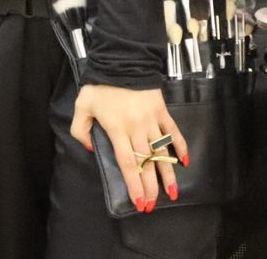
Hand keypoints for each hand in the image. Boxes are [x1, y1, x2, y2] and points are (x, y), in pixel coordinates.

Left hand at [71, 83, 187, 211]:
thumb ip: (80, 130)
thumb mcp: (82, 106)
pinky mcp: (162, 111)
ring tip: (172, 193)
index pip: (128, 163)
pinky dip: (180, 147)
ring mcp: (152, 120)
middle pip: (146, 162)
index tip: (139, 201)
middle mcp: (137, 128)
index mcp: (117, 129)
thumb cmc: (100, 85)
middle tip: (152, 205)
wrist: (122, 60)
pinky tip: (186, 162)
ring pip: (162, 152)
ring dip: (168, 174)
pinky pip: (174, 132)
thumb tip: (91, 148)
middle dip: (150, 187)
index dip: (134, 184)